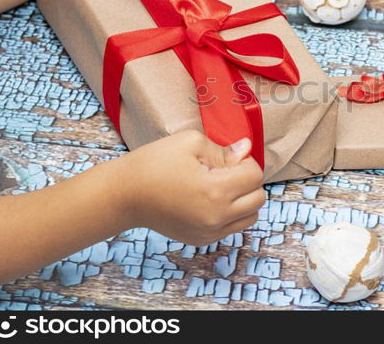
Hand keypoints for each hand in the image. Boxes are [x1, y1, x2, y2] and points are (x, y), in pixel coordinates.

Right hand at [114, 130, 265, 245]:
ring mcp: (209, 232)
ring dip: (244, 200)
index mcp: (215, 190)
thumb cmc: (154, 164)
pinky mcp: (202, 240)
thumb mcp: (190, 142)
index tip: (227, 157)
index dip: (245, 161)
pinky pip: (233, 228)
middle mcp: (216, 217)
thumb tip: (246, 150)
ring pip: (251, 216)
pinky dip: (230, 214)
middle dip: (248, 181)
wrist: (124, 195)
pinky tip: (210, 200)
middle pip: (258, 198)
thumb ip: (224, 149)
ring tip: (221, 187)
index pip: (255, 175)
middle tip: (225, 171)